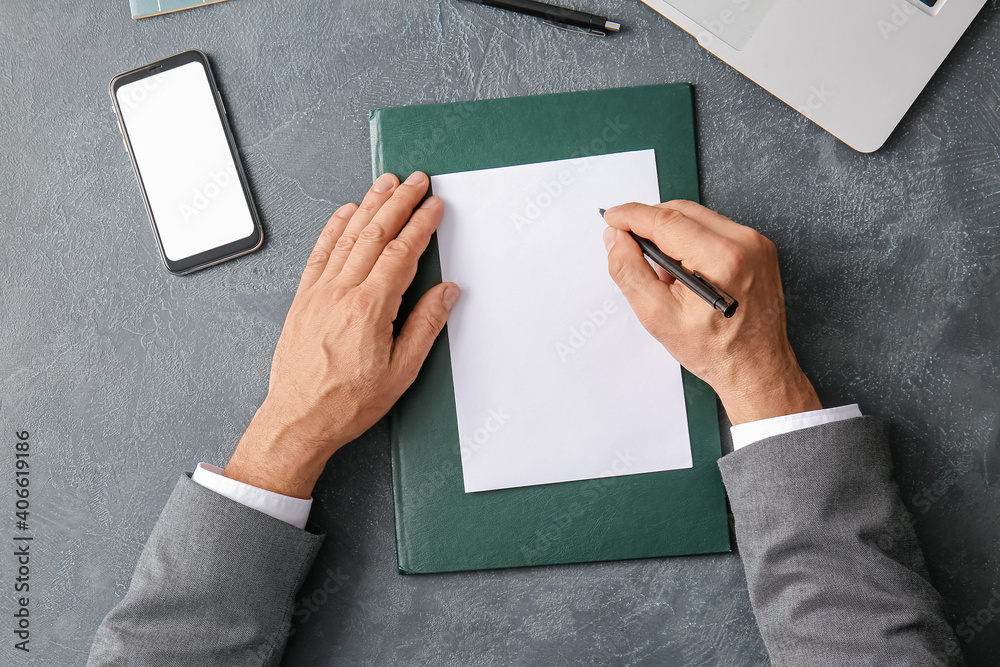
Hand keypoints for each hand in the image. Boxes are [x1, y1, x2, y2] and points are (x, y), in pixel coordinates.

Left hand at [224, 172, 459, 497]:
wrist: (299, 419)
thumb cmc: (347, 402)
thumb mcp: (401, 372)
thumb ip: (425, 326)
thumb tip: (446, 292)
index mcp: (369, 309)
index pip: (401, 253)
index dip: (421, 225)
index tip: (434, 207)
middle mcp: (341, 293)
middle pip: (375, 234)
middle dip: (399, 203)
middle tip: (417, 182)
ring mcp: (318, 293)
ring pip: (347, 236)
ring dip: (369, 205)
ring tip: (386, 184)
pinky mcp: (303, 299)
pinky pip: (320, 253)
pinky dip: (334, 228)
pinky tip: (345, 213)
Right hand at [603, 201, 820, 424]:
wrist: (756, 368)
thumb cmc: (714, 350)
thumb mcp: (657, 316)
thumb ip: (629, 271)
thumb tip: (615, 240)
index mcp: (721, 259)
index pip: (665, 220)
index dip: (632, 215)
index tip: (612, 217)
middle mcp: (744, 244)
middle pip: (682, 211)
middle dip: (649, 222)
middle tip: (628, 243)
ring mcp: (756, 244)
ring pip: (698, 217)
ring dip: (670, 231)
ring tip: (660, 267)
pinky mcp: (760, 248)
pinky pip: (715, 228)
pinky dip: (691, 239)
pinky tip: (683, 267)